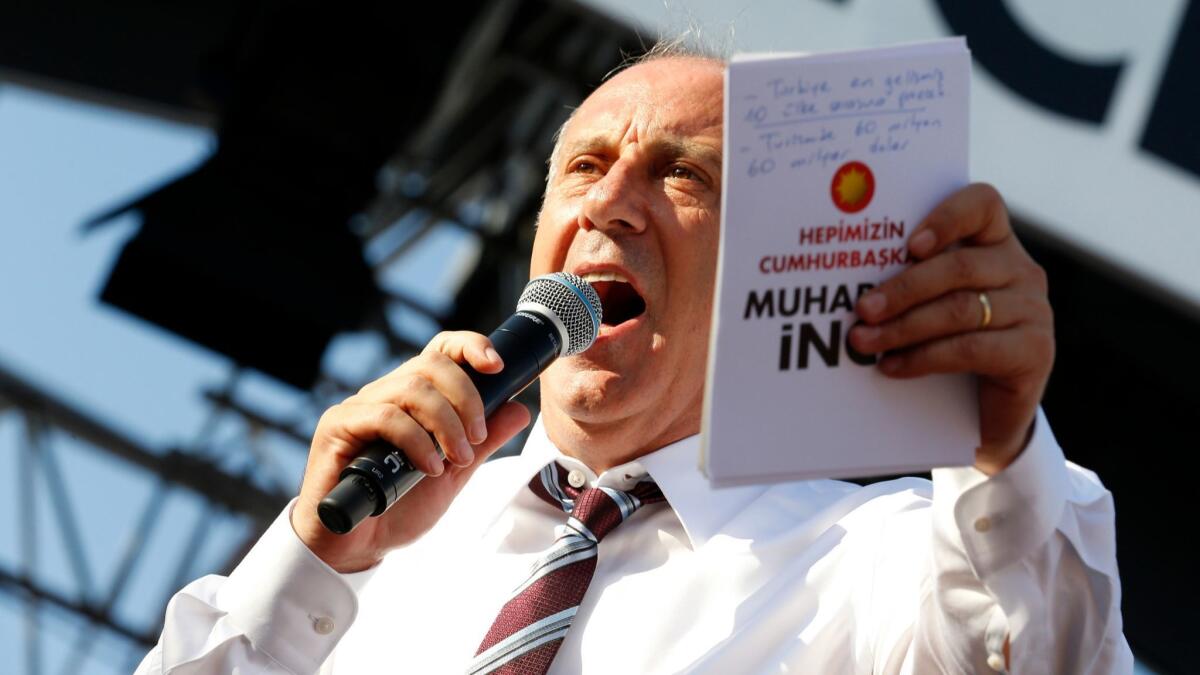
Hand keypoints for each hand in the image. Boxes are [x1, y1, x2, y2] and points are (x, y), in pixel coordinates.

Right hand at [291, 332, 531, 571]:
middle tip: (478, 438)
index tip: (497, 366)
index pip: (440, 350)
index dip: (469, 346)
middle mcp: (385, 393)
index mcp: (412, 397)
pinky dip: (416, 440)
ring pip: (411, 387)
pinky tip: (430, 468)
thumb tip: (520, 410)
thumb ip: (483, 442)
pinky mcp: (337, 425)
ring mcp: (359, 406)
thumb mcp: (454, 472)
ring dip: (446, 423)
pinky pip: (384, 416)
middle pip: (431, 364)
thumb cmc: (399, 506)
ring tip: (457, 459)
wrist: (358, 545)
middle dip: (466, 397)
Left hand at [850, 183, 1053, 474]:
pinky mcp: (1035, 351)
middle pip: (959, 266)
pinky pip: (970, 349)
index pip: (982, 205)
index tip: (908, 245)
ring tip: (863, 341)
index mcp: (995, 243)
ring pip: (960, 309)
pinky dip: (923, 358)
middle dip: (902, 288)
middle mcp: (1021, 270)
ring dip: (903, 327)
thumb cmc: (946, 344)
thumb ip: (909, 280)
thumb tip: (847, 281)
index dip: (946, 218)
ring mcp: (1034, 310)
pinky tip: (892, 367)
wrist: (987, 413)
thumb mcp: (930, 304)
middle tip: (861, 310)